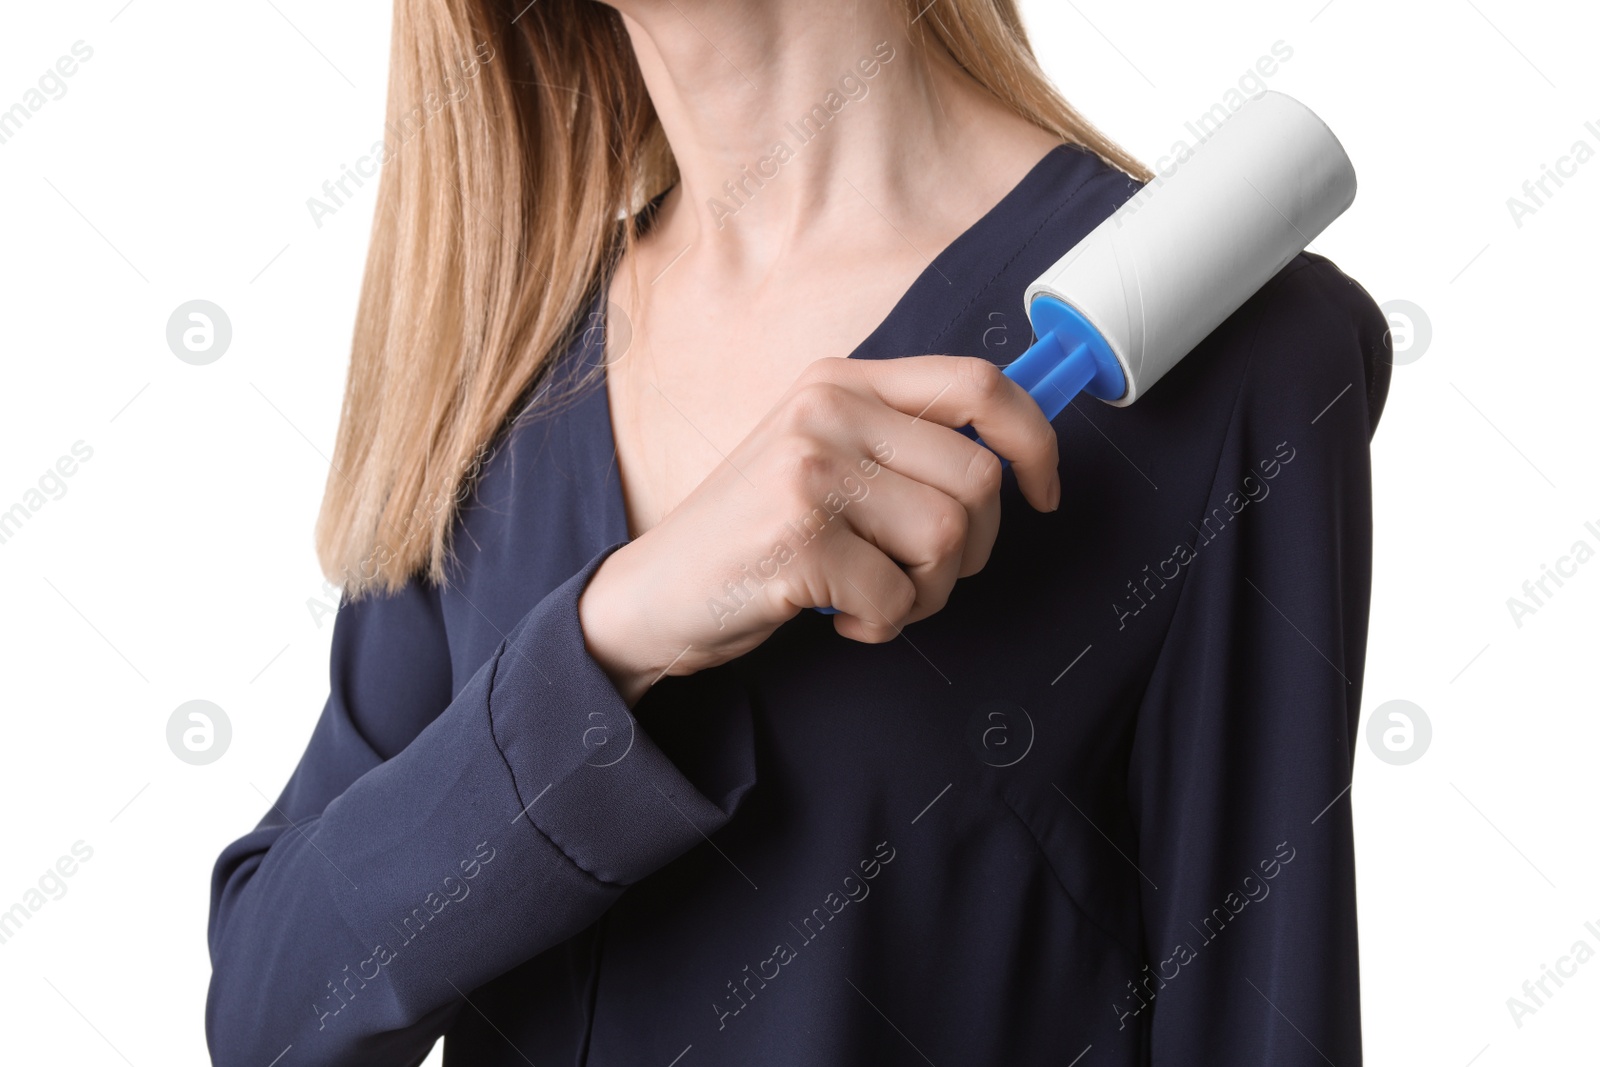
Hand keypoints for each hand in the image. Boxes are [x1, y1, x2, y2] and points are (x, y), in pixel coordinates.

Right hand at [577, 355, 1060, 704]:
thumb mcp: (819, 458)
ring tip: (876, 598)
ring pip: (948, 539)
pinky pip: (899, 597)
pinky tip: (839, 618)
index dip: (1034, 439)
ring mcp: (808, 469)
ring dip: (927, 593)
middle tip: (921, 575)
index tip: (1043, 492)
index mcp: (840, 382)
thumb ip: (898, 443)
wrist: (652, 595)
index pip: (977, 382)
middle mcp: (825, 410)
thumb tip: (1008, 455)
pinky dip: (882, 627)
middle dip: (971, 550)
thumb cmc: (753, 536)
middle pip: (977, 478)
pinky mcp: (797, 537)